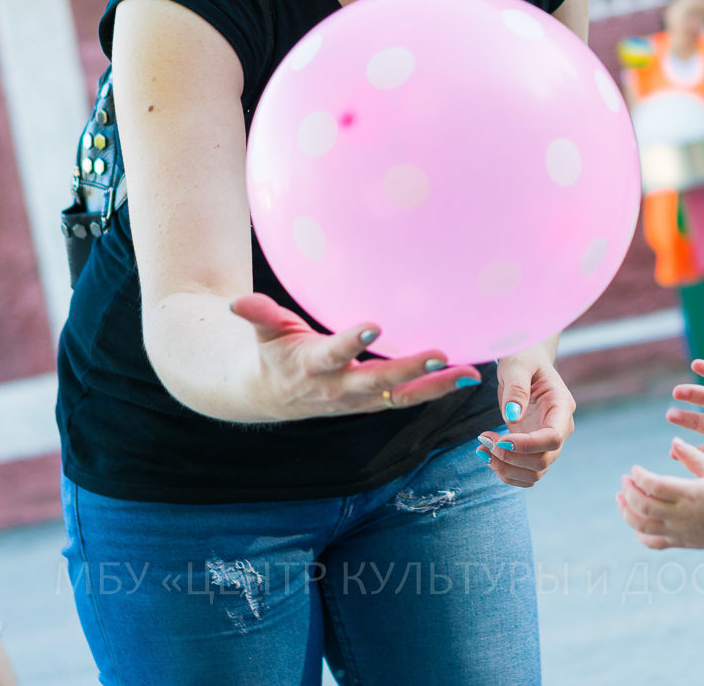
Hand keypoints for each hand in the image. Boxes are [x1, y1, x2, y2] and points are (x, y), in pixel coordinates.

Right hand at [231, 294, 481, 419]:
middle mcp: (340, 389)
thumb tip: (234, 301)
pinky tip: (468, 375)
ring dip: (436, 386)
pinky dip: (438, 389)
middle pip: (379, 382)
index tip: (375, 325)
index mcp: (313, 367)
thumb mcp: (265, 332)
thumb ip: (258, 315)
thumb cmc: (274, 352)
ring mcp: (360, 400)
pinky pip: (410, 398)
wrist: (274, 397)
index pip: (334, 354)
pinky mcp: (376, 402)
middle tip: (441, 354)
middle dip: (410, 370)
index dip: (352, 342)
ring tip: (470, 373)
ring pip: (402, 397)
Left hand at [479, 343, 575, 487]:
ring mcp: (547, 441)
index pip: (554, 437)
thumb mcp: (517, 365)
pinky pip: (523, 474)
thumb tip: (513, 417)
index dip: (528, 446)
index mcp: (561, 406)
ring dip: (505, 468)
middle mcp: (559, 428)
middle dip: (510, 457)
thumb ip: (517, 389)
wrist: (525, 363)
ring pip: (534, 473)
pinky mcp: (533, 449)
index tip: (500, 440)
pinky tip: (487, 454)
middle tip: (484, 440)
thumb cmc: (523, 358)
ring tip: (482, 448)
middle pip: (543, 460)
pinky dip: (504, 471)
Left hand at [617, 438, 703, 554]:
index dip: (640, 477)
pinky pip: (651, 542)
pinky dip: (638, 532)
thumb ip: (693, 456)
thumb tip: (673, 441)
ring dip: (625, 511)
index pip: (655, 486)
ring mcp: (677, 531)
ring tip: (620, 497)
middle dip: (628, 491)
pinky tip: (634, 519)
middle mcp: (680, 515)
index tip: (635, 469)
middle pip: (643, 506)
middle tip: (624, 479)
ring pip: (642, 526)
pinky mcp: (677, 542)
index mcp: (689, 495)